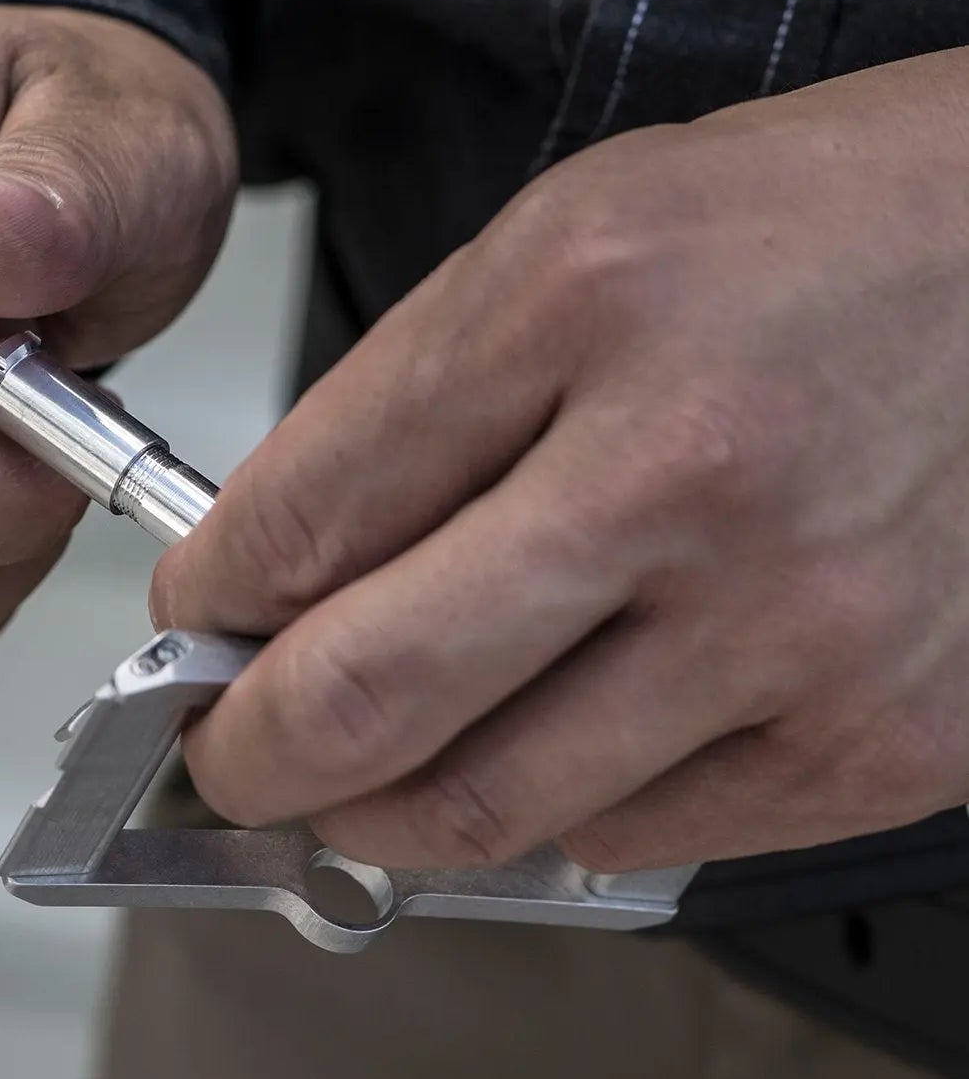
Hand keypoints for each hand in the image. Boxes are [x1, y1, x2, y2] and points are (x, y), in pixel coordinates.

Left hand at [153, 52, 968, 872]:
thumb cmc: (812, 237)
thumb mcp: (574, 246)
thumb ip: (416, 411)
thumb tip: (280, 579)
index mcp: (581, 304)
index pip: (306, 509)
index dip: (207, 598)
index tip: (193, 627)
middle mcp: (690, 472)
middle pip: (370, 693)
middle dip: (247, 754)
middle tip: (224, 759)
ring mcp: (801, 624)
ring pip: (489, 808)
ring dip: (377, 814)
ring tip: (355, 782)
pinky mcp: (886, 738)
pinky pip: (634, 840)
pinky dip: (546, 817)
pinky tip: (542, 756)